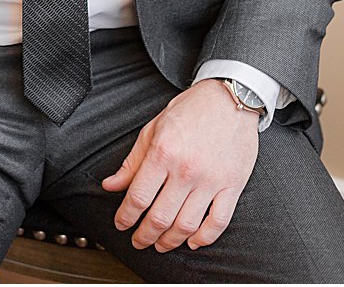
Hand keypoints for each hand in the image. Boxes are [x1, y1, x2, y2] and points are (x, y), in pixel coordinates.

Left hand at [102, 78, 259, 252]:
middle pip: (161, 216)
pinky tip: (192, 242)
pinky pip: (219, 221)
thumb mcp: (152, 130)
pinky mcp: (232, 186)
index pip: (138, 197)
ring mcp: (211, 181)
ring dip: (171, 241)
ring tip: (161, 244)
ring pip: (188, 224)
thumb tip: (111, 185)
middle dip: (145, 234)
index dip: (126, 216)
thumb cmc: (190, 111)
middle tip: (138, 241)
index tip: (121, 224)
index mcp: (162, 154)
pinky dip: (204, 238)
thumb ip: (132, 162)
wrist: (229, 99)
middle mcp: (186, 171)